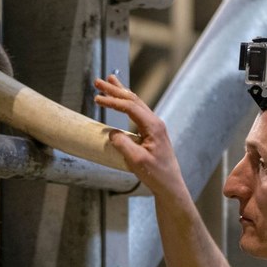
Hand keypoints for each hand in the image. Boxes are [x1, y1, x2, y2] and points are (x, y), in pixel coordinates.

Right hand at [94, 74, 185, 200]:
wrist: (169, 184)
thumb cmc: (155, 174)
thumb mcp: (136, 160)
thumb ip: (123, 144)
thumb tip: (112, 133)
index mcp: (153, 126)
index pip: (129, 107)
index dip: (112, 102)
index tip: (97, 99)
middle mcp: (155, 122)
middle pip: (133, 100)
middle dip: (115, 90)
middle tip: (98, 81)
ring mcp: (154, 126)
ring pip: (136, 103)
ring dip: (121, 92)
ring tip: (109, 81)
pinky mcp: (151, 132)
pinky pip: (137, 111)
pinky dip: (126, 102)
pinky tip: (121, 99)